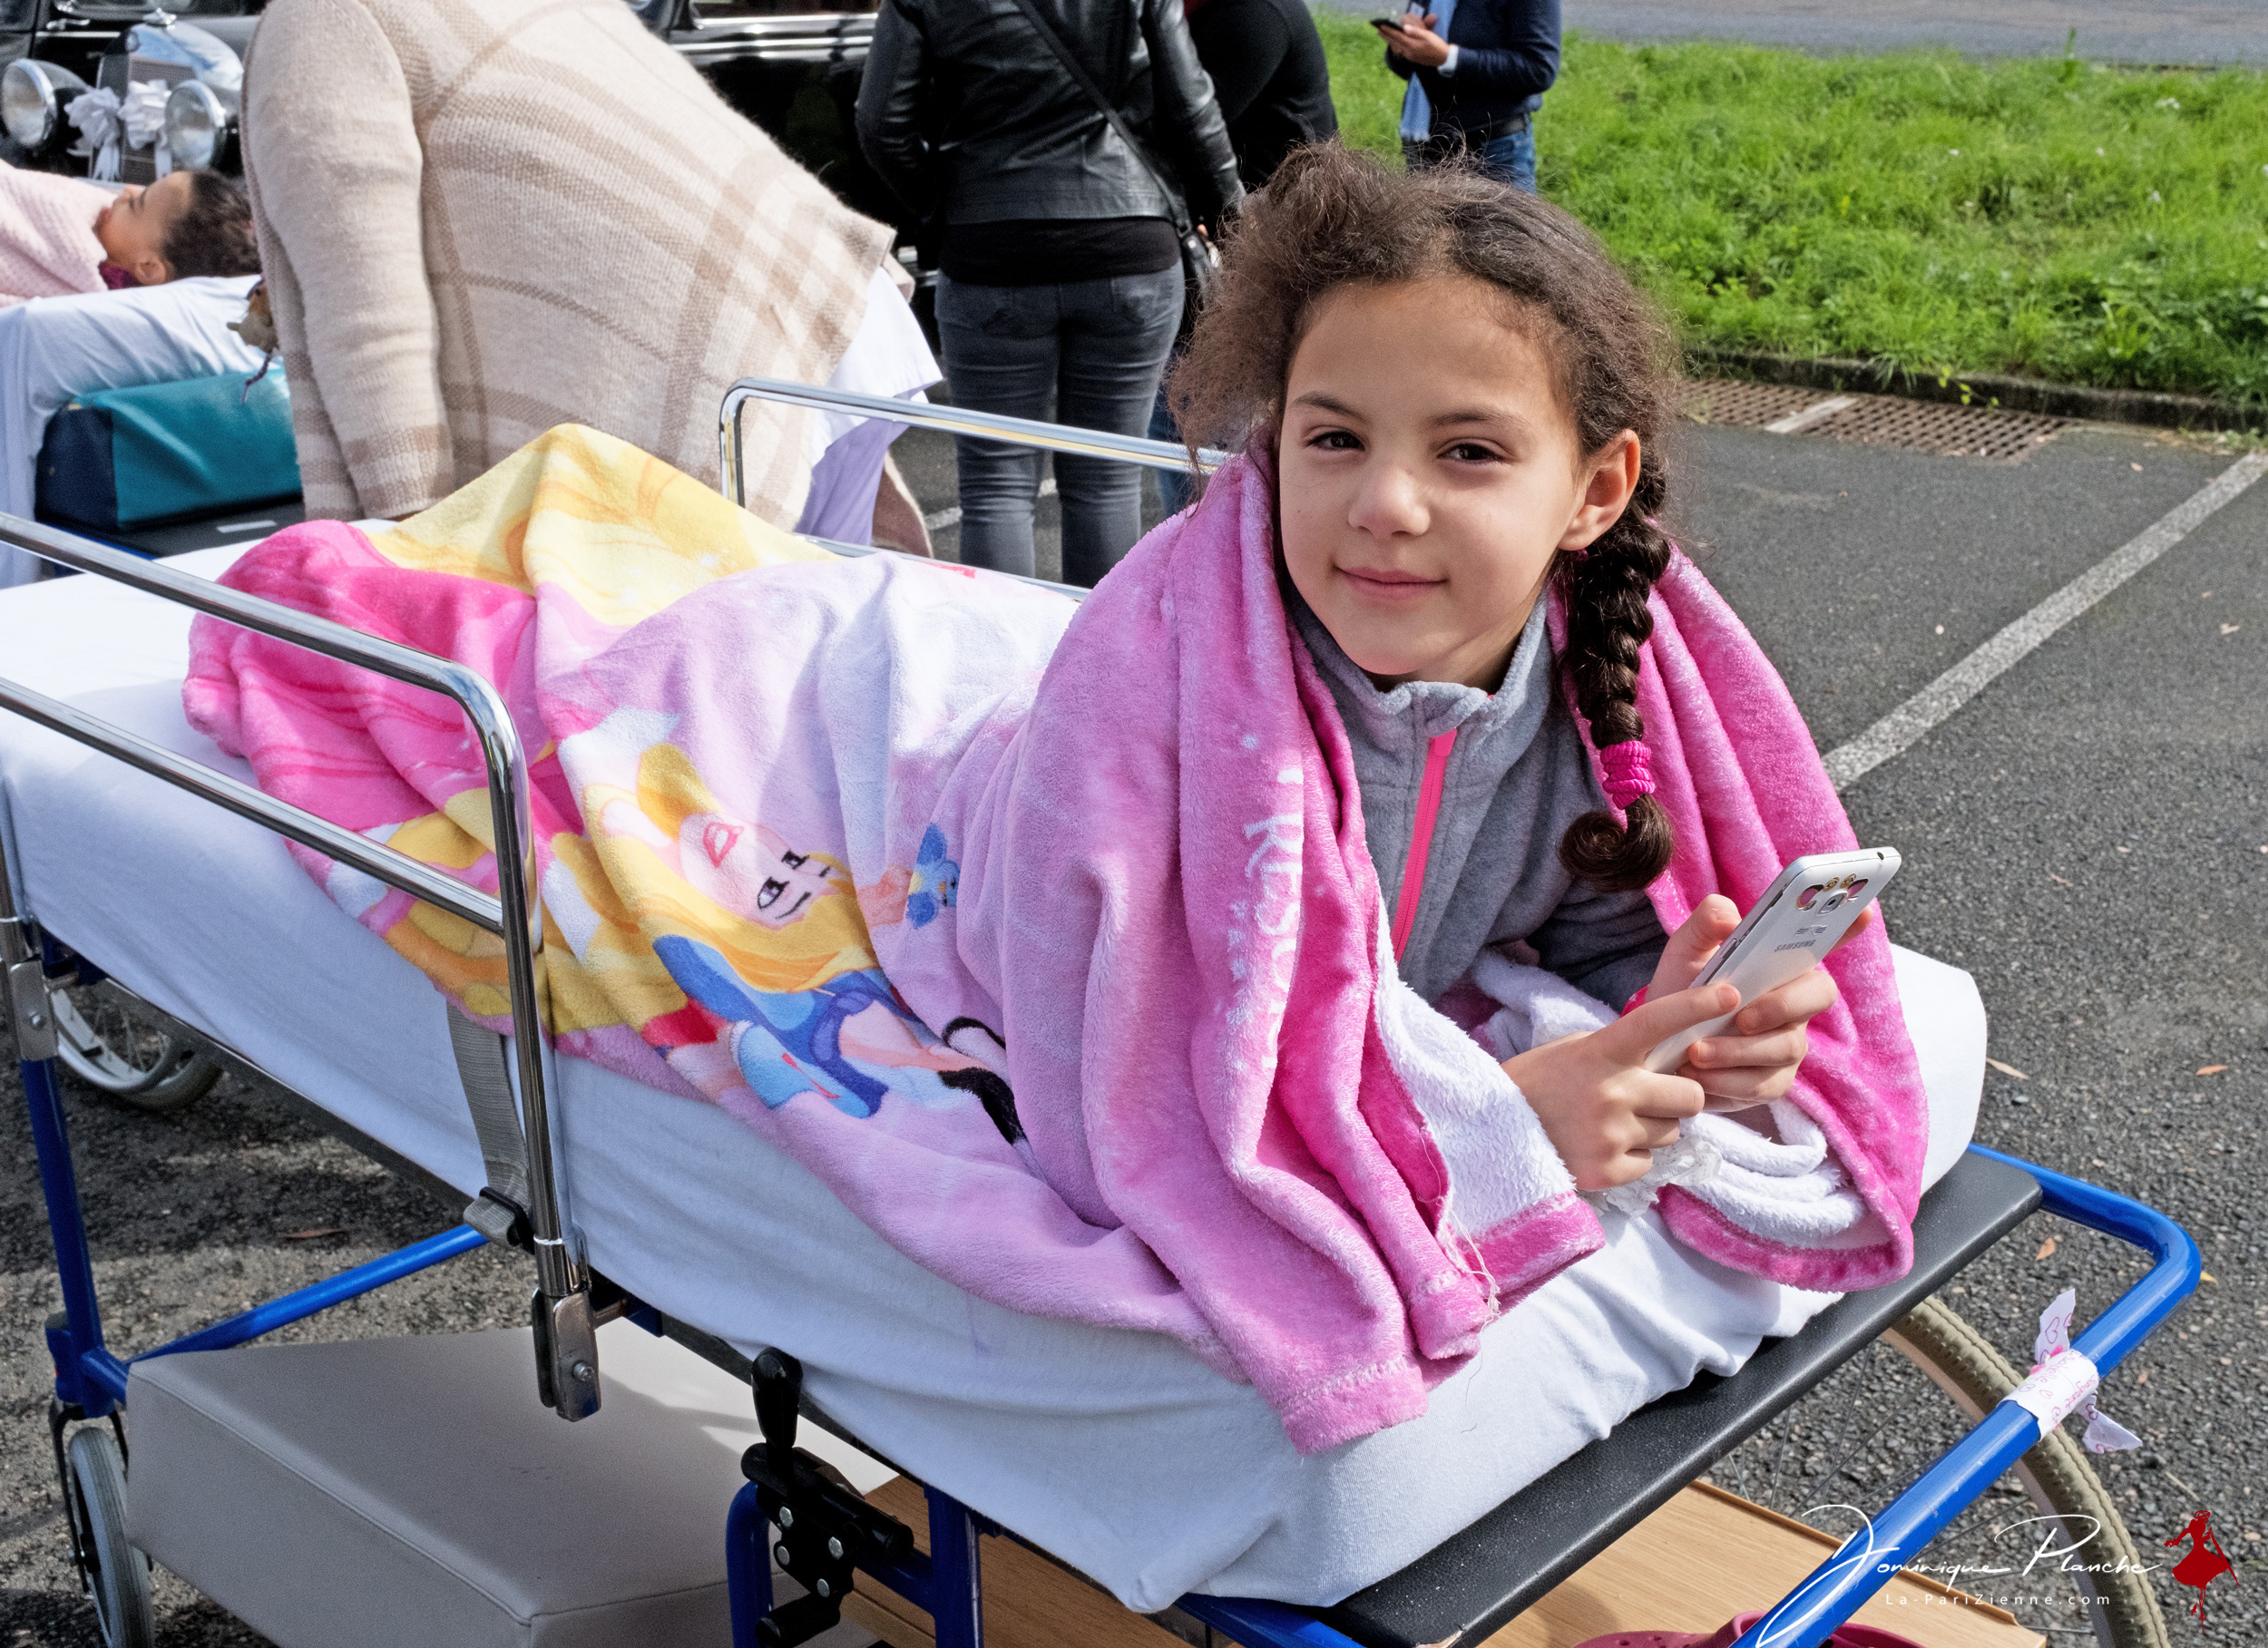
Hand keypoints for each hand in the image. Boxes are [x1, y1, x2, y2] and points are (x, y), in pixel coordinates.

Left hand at [1382, 12, 1451, 67]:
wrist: (1443, 59)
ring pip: (1397, 46)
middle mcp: (1408, 51)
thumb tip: (1404, 28)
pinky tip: (1394, 43)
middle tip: (1378, 30)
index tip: (1381, 26)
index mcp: (1412, 45)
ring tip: (1383, 35)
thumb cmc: (1437, 45)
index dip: (1389, 31)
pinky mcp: (1412, 58)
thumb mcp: (1428, 36)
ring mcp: (1410, 56)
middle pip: (1395, 42)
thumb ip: (1415, 32)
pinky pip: (1400, 50)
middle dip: (1386, 36)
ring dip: (1389, 40)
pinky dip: (1395, 45)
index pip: (1397, 36)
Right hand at [1502, 982, 1739, 1190]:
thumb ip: (1622, 1053)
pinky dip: (1632, 1157)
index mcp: (1601, 1051)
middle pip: (1690, 1095)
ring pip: (1672, 1132)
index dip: (1696, 1005)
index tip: (1731, 994)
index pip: (1657, 1020)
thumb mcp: (1575, 1051)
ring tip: (1610, 1123)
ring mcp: (1611, 1133)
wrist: (1489, 1133)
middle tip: (1648, 1098)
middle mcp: (1612, 1091)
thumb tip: (1674, 1063)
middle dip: (1678, 1098)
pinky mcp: (1608, 1170)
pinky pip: (1650, 1163)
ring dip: (1652, 1128)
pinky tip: (1599, 1146)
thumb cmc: (1537, 1084)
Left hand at [1645, 895, 1874, 1110]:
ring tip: (1696, 1050)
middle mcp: (1794, 1003)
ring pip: (1784, 1047)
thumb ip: (1706, 924)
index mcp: (1779, 965)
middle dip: (1782, 1006)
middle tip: (1741, 1017)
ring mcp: (1788, 1043)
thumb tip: (1731, 918)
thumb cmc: (1681, 991)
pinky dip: (1727, 1081)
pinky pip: (1763, 1085)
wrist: (1656, 1044)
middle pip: (1818, 996)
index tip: (1865, 911)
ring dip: (1738, 1050)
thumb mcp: (1685, 952)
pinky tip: (1697, 1075)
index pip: (1821, 943)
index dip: (1847, 927)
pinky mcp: (1773, 1081)